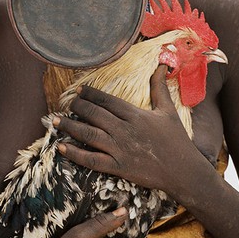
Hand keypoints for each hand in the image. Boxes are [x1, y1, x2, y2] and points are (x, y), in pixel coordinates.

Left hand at [54, 65, 198, 196]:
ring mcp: (121, 150)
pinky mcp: (119, 168)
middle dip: (77, 107)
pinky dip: (75, 153)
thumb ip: (159, 88)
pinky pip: (92, 160)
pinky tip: (61, 147)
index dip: (90, 94)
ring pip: (89, 135)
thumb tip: (161, 65)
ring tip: (54, 121)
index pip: (107, 101)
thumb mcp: (169, 111)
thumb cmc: (177, 140)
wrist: (183, 171)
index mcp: (136, 115)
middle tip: (66, 103)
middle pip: (94, 115)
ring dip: (70, 126)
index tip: (79, 90)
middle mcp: (125, 130)